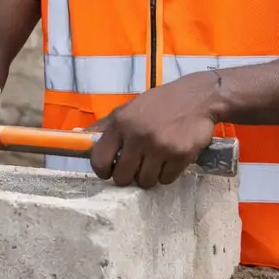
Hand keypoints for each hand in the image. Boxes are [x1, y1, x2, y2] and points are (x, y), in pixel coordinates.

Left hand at [89, 71, 220, 188]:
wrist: (198, 97)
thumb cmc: (159, 103)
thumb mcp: (128, 108)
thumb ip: (106, 125)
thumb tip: (80, 136)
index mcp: (121, 124)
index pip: (99, 160)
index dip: (102, 171)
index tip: (108, 172)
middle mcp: (138, 136)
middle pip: (122, 177)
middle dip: (126, 176)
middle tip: (134, 168)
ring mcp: (160, 147)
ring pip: (144, 181)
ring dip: (147, 177)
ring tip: (153, 163)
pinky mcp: (180, 155)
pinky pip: (166, 179)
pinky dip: (166, 175)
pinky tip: (168, 161)